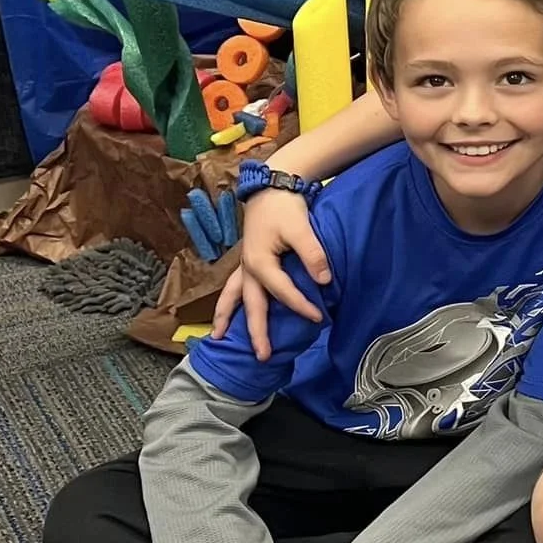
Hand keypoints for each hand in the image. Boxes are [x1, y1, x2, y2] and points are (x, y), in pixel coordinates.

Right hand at [211, 188, 329, 360]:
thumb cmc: (285, 207)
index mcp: (260, 263)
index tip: (318, 318)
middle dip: (255, 331)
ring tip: (218, 338)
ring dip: (226, 317)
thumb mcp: (301, 227)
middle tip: (261, 357)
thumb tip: (324, 281)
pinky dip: (230, 302)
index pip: (283, 292)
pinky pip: (235, 287)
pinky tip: (229, 312)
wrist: (272, 186)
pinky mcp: (247, 260)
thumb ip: (312, 254)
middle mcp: (247, 268)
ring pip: (232, 297)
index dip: (301, 306)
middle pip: (250, 305)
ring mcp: (244, 265)